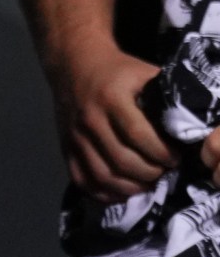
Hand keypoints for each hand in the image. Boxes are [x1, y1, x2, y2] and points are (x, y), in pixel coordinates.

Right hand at [49, 47, 171, 197]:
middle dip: (150, 173)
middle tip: (164, 172)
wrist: (74, 63)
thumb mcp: (144, 74)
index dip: (162, 153)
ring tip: (147, 183)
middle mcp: (89, 119)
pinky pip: (82, 179)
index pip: (138, 135)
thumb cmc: (117, 71)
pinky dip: (103, 192)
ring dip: (130, 187)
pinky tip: (122, 190)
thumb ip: (165, 99)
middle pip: (122, 160)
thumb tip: (192, 127)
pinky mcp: (65, 147)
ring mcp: (74, 136)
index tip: (176, 158)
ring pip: (103, 175)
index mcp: (111, 99)